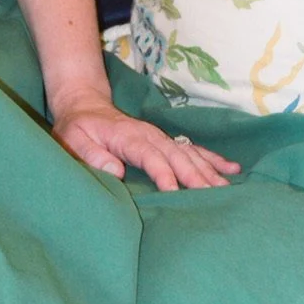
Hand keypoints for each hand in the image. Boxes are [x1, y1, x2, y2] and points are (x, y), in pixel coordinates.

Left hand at [54, 100, 239, 191]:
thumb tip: (115, 170)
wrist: (85, 105)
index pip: (150, 156)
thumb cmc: (77, 127)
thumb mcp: (72, 139)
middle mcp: (150, 135)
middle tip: (212, 197)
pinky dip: (213, 159)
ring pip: (190, 154)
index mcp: (128, 136)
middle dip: (195, 176)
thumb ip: (90, 154)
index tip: (175, 192)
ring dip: (209, 171)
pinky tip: (232, 169)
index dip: (163, 174)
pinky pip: (193, 149)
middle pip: (177, 156)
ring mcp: (160, 136)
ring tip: (227, 188)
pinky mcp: (165, 140)